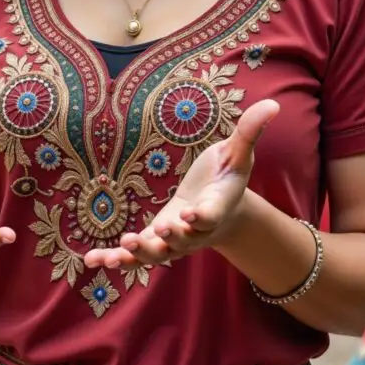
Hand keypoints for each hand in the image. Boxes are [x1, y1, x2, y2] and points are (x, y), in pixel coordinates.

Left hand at [83, 98, 277, 270]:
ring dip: (139, 254)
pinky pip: (135, 255)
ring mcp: (175, 240)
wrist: (222, 207)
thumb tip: (272, 104)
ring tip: (121, 249)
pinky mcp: (156, 241)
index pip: (211, 215)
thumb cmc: (228, 175)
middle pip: (184, 241)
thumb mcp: (240, 152)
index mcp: (217, 207)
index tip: (193, 214)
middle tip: (159, 230)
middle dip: (171, 237)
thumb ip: (250, 132)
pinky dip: (115, 259)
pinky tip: (92, 260)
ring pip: (158, 254)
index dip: (202, 216)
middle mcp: (196, 231)